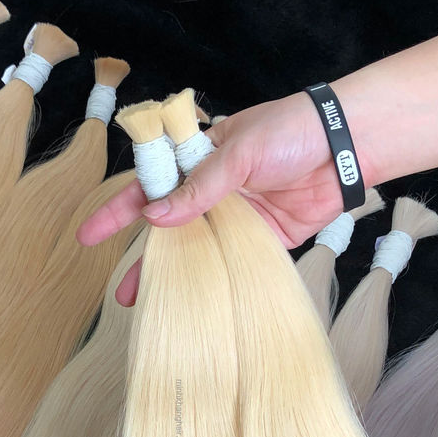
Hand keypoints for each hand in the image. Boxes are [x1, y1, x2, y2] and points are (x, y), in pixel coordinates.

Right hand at [77, 92, 351, 304]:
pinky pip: (234, 260)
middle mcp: (213, 192)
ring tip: (154, 305)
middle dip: (145, 259)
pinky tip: (200, 298)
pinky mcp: (264, 238)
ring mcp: (237, 218)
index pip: (149, 187)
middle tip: (122, 292)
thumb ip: (199, 188)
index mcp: (198, 160)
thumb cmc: (292, 131)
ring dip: (178, 275)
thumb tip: (156, 218)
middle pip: (170, 229)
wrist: (348, 145)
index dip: (118, 212)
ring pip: (199, 251)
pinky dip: (218, 279)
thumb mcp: (239, 152)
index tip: (89, 234)